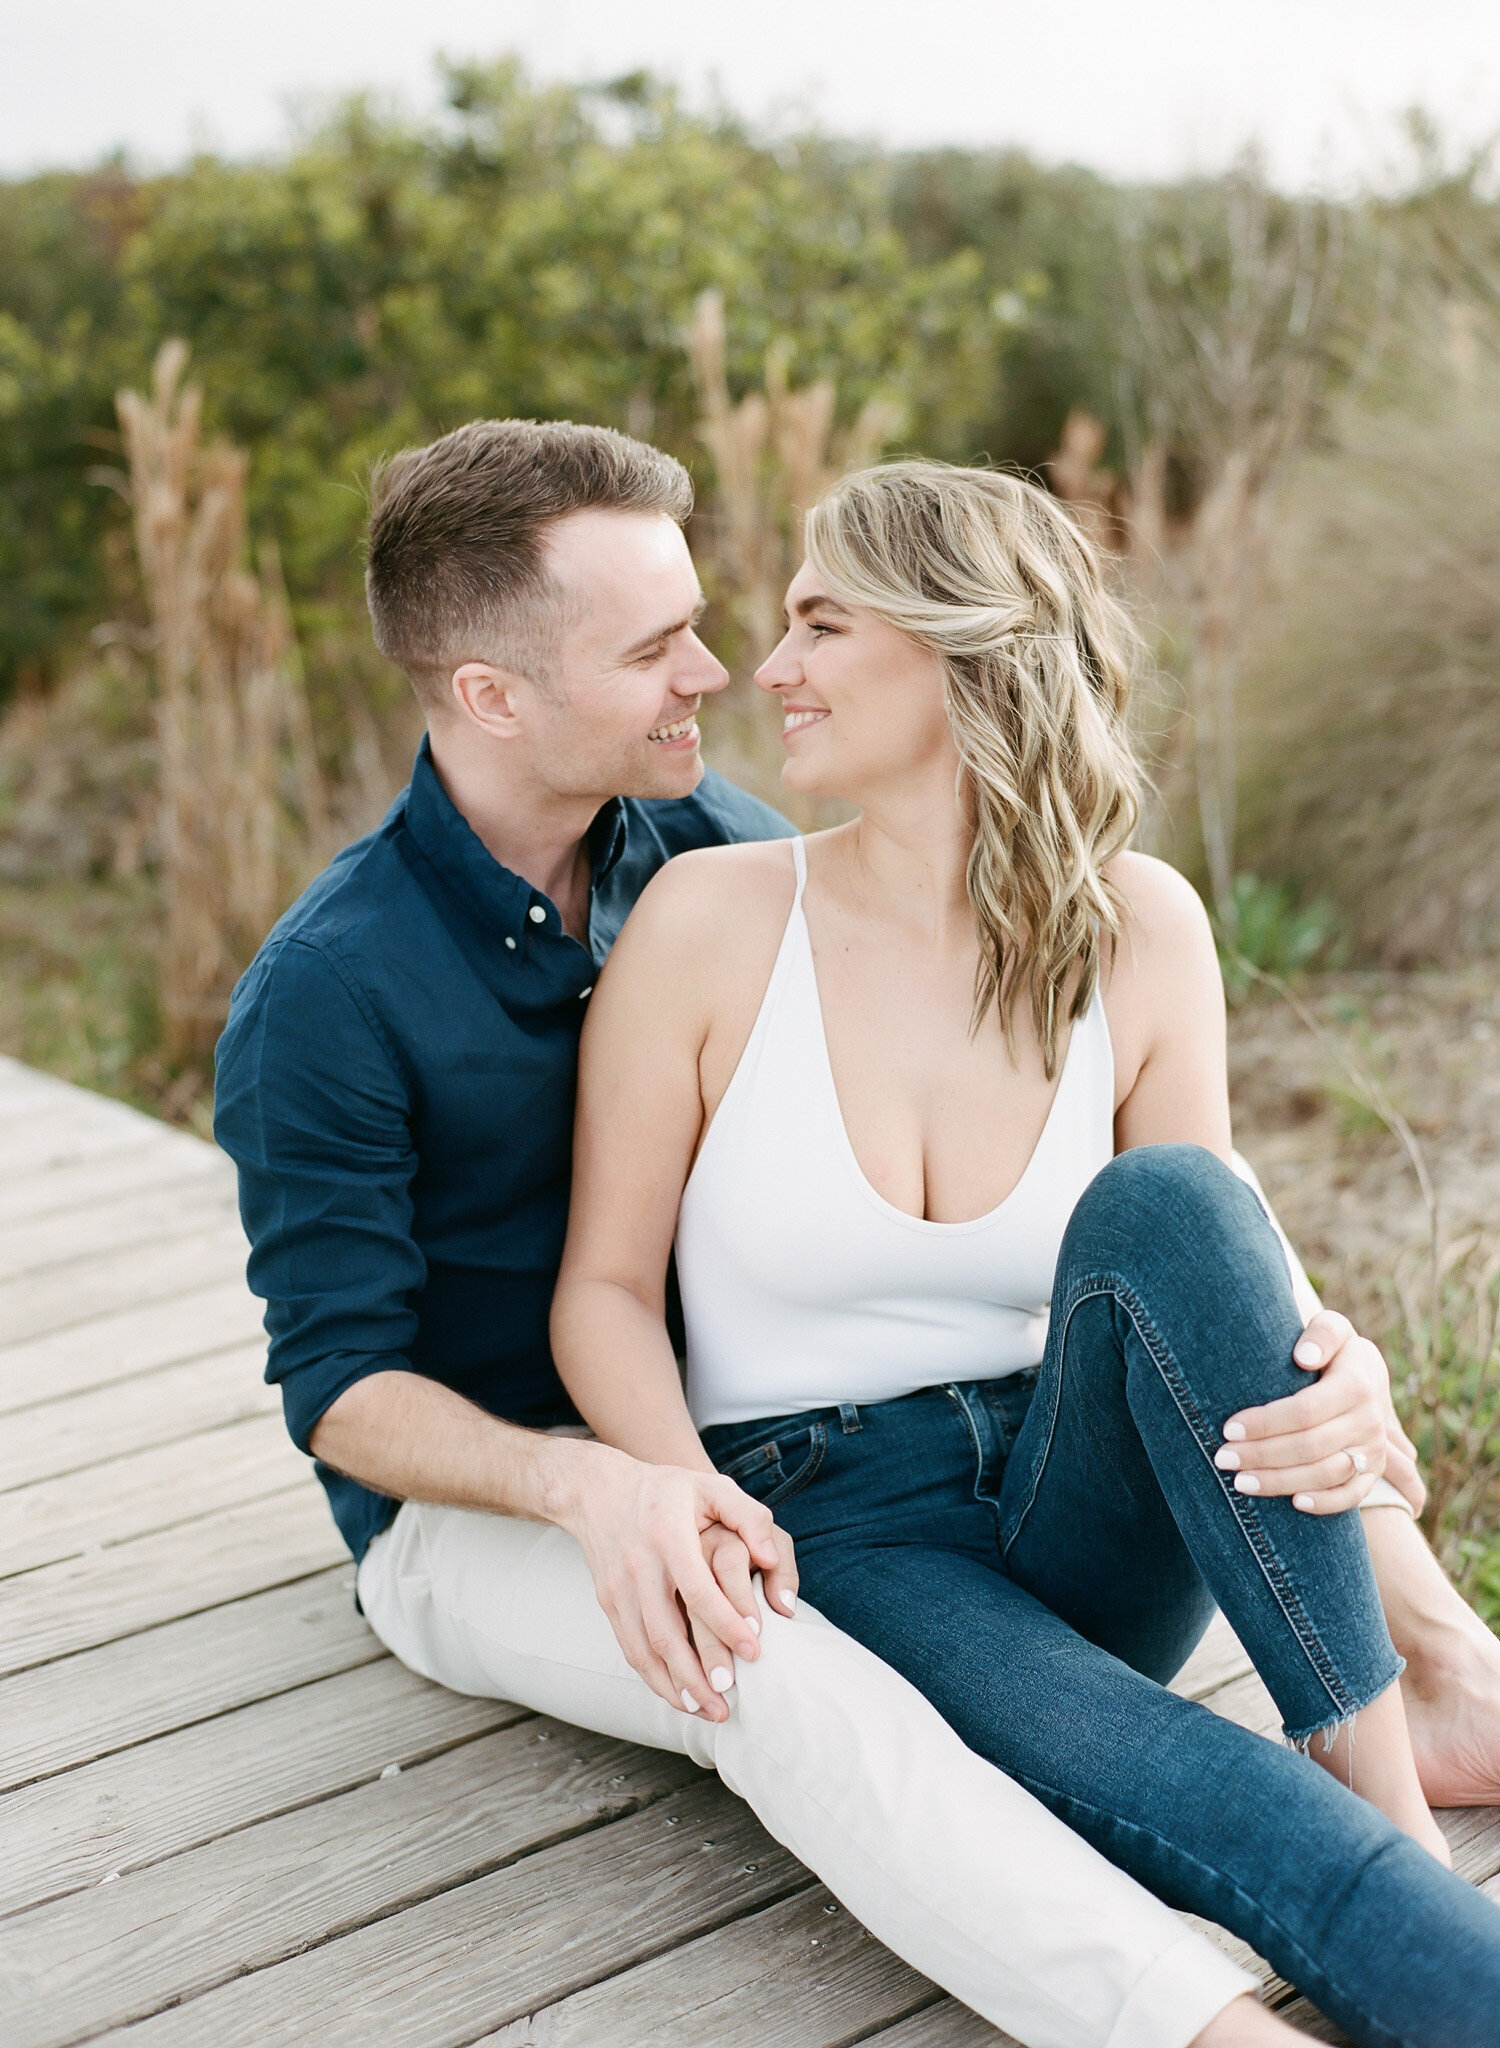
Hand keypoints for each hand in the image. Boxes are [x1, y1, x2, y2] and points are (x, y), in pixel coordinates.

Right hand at [562, 1445, 780, 1720]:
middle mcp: (639, 1566)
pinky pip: (630, 1649)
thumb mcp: (710, 1486)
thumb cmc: (667, 1491)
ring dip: (675, 1687)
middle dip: (697, 1673)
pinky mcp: (608, 1604)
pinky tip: (680, 1696)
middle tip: (729, 1702)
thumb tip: (771, 1557)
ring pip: (644, 1650)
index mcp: (668, 1535)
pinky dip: (654, 1679)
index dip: (726, 1624)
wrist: (597, 1491)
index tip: (755, 1651)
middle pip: (666, 1632)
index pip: (698, 1589)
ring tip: (708, 1711)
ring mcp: (618, 1589)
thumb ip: (748, 1517)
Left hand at [1216, 1309, 1394, 1514]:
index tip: (1228, 1428)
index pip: (1306, 1410)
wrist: (1365, 1373)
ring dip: (1281, 1482)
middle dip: (1262, 1455)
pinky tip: (1294, 1503)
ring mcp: (1373, 1448)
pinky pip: (1352, 1495)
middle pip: (1310, 1446)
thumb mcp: (1332, 1327)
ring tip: (1240, 1482)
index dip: (1265, 1422)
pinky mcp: (1373, 1470)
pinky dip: (1326, 1504)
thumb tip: (1305, 1356)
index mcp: (1357, 1383)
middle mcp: (1368, 1419)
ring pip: (1326, 1474)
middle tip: (1222, 1458)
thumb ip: (1323, 1333)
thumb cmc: (1331, 1348)